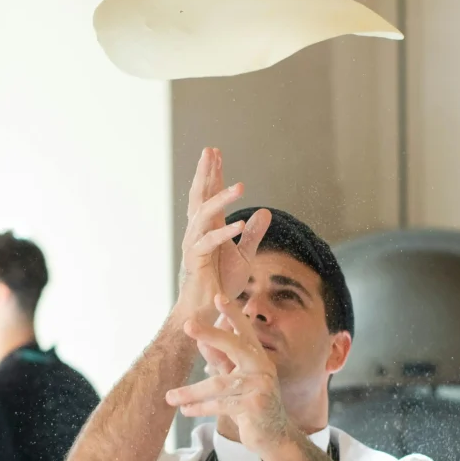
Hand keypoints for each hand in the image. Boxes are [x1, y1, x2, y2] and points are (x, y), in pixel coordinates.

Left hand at [166, 294, 295, 456]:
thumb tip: (201, 341)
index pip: (244, 331)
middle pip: (234, 346)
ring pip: (218, 384)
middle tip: (188, 324)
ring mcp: (261, 386)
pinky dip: (200, 408)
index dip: (232, 313)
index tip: (218, 296)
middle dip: (211, 334)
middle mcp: (262, 367)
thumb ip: (220, 361)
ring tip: (170, 397)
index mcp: (258, 357)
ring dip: (191, 392)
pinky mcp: (255, 406)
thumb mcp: (234, 379)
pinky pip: (220, 404)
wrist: (274, 436)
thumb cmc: (251, 404)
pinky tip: (185, 411)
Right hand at [176, 148, 270, 322]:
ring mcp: (194, 245)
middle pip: (199, 196)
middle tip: (210, 151)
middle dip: (204, 173)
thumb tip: (265, 212)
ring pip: (204, 215)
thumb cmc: (221, 283)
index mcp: (207, 228)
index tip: (215, 153)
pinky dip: (224, 234)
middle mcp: (197, 232)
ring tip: (241, 186)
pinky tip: (239, 224)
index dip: (212, 174)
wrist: (207, 309)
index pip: (208, 195)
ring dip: (222, 200)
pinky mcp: (196, 261)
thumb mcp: (244, 255)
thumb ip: (252, 233)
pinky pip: (209, 243)